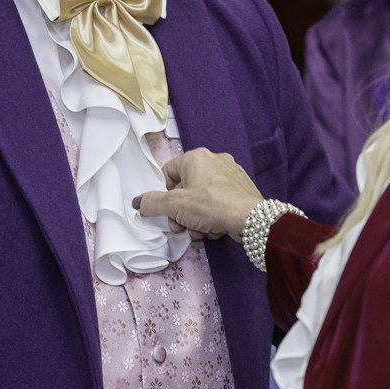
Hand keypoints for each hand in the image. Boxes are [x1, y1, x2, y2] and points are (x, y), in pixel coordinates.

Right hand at [133, 148, 264, 241]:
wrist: (250, 218)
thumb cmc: (211, 205)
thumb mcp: (175, 205)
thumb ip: (153, 203)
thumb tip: (139, 202)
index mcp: (196, 157)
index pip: (168, 173)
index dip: (164, 195)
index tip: (168, 212)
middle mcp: (214, 160)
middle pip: (186, 189)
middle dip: (181, 214)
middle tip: (182, 228)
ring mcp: (230, 174)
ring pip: (202, 199)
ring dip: (197, 219)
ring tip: (202, 231)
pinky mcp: (241, 189)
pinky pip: (218, 203)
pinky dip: (213, 217)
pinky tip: (215, 229)